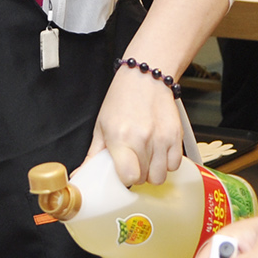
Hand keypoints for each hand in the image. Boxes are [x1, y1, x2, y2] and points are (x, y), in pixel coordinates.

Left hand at [89, 65, 182, 186]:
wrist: (145, 79)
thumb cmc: (122, 99)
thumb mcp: (101, 126)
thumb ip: (93, 155)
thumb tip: (81, 175)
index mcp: (120, 138)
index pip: (129, 177)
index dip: (125, 179)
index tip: (123, 172)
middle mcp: (143, 139)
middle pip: (144, 179)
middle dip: (138, 174)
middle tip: (133, 161)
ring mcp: (162, 138)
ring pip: (161, 176)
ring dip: (153, 171)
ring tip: (146, 157)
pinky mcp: (176, 136)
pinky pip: (174, 165)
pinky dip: (167, 164)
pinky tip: (159, 153)